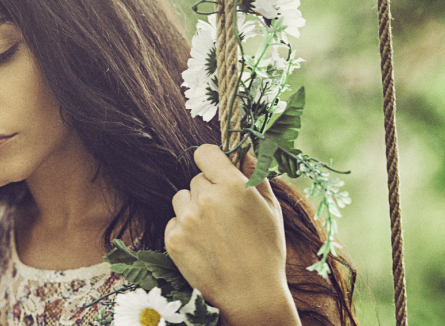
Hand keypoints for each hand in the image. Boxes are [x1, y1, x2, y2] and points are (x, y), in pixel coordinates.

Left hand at [165, 144, 296, 324]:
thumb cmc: (266, 251)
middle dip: (209, 190)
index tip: (217, 170)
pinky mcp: (173, 239)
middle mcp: (206, 199)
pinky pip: (174, 221)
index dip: (212, 160)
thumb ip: (255, 173)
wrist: (250, 294)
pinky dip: (185, 230)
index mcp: (232, 185)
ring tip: (214, 231)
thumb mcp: (271, 208)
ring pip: (182, 198)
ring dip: (194, 208)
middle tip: (226, 215)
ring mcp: (187, 220)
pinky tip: (204, 246)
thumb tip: (244, 150)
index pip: (205, 152)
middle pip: (197, 178)